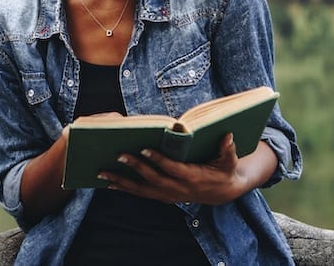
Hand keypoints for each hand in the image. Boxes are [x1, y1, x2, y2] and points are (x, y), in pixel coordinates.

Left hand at [98, 133, 269, 205]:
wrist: (222, 192)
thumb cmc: (224, 170)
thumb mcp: (230, 160)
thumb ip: (228, 149)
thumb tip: (228, 136)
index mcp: (193, 177)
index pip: (172, 169)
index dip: (158, 160)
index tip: (144, 148)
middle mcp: (178, 189)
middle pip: (153, 179)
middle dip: (135, 167)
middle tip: (118, 155)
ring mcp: (169, 195)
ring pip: (142, 190)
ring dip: (122, 182)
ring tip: (103, 173)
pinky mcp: (163, 197)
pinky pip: (142, 194)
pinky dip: (125, 189)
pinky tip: (109, 184)